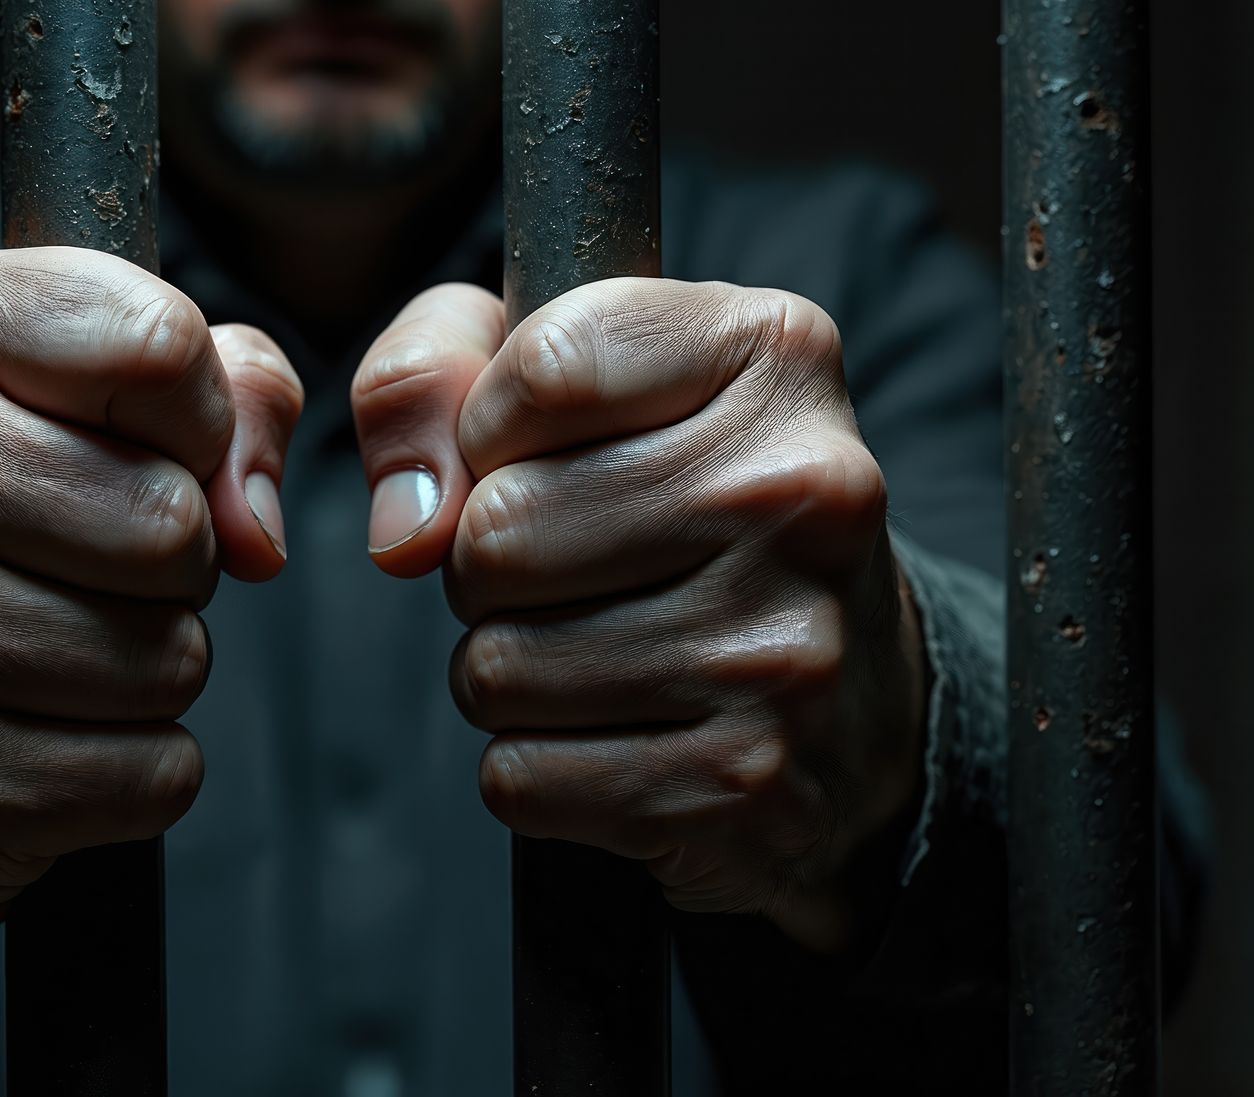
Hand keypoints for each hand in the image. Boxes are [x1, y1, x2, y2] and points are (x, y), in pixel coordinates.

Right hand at [0, 247, 301, 1021]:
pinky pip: (150, 770)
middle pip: (173, 520)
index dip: (199, 418)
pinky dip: (136, 767)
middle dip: (180, 561)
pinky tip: (49, 734)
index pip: (159, 345)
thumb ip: (239, 396)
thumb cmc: (15, 526)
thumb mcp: (122, 403)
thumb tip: (253, 533)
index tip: (147, 446)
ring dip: (157, 666)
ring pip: (172, 657)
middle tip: (93, 568)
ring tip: (64, 648)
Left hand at [351, 281, 924, 949]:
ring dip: (501, 667)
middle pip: (499, 529)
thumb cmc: (663, 502)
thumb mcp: (551, 376)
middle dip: (482, 563)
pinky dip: (530, 763)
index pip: (544, 368)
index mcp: (774, 353)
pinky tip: (609, 731)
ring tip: (586, 647)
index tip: (528, 450)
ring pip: (498, 665)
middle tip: (556, 571)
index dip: (487, 425)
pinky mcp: (747, 780)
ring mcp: (787, 646)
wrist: (848, 700)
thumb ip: (428, 373)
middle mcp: (804, 491)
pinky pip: (521, 777)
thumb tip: (405, 527)